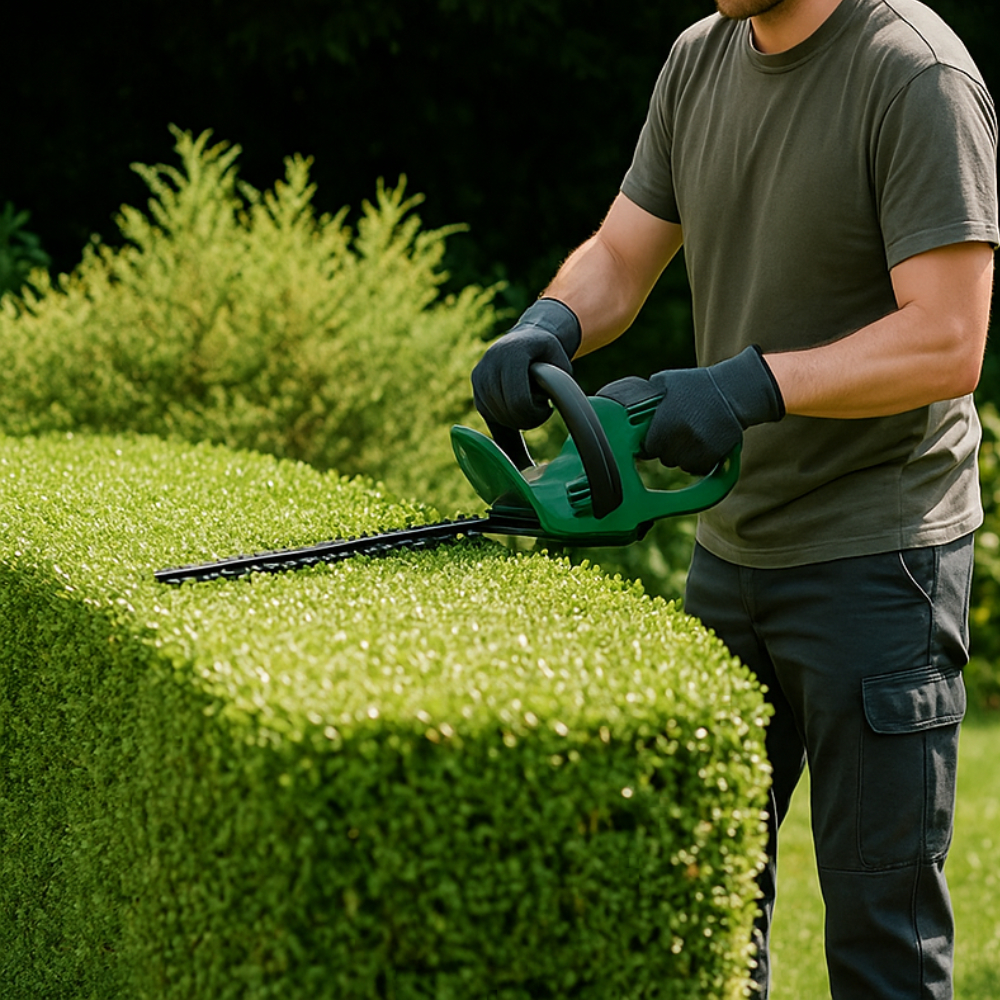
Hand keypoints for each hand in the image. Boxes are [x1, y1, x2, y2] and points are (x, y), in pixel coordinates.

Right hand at [471, 298, 580, 429]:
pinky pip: (487, 413)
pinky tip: (518, 409)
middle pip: (506, 411)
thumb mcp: (562, 363)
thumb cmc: (548, 353)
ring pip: (494, 415)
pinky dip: (503, 419)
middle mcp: (491, 361)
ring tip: (530, 407)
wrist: (526, 337)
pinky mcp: (475, 383)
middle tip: (541, 412)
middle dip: (527, 420)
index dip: (536, 415)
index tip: (548, 408)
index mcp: (513, 353)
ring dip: (515, 421)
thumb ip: (560, 385)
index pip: (519, 401)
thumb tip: (547, 408)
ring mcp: (479, 373)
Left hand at [597, 346, 784, 475]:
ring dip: (683, 455)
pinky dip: (699, 460)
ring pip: (681, 464)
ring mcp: (698, 448)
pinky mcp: (713, 455)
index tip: (656, 436)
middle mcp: (680, 437)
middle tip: (677, 433)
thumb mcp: (667, 380)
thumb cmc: (698, 384)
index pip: (648, 447)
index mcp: (665, 421)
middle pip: (664, 458)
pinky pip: (698, 468)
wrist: (735, 391)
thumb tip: (625, 406)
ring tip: (691, 435)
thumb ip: (647, 395)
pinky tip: (703, 443)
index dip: (651, 443)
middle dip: (667, 449)